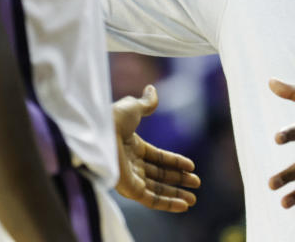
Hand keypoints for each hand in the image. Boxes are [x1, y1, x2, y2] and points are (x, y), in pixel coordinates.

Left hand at [113, 85, 199, 211]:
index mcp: (133, 146)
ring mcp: (130, 177)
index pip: (158, 157)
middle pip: (159, 175)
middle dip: (178, 180)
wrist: (98, 133)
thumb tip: (152, 89)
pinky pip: (150, 200)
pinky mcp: (129, 189)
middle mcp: (131, 164)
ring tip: (193, 199)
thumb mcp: (133, 108)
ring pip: (156, 190)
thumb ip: (146, 103)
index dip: (175, 162)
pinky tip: (183, 205)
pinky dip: (167, 204)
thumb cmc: (113, 119)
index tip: (191, 166)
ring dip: (176, 195)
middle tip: (196, 183)